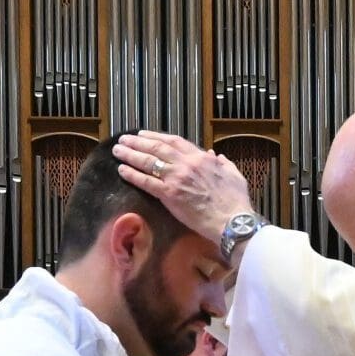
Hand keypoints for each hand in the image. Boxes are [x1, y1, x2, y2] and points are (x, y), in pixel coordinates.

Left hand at [115, 132, 253, 258]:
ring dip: (131, 154)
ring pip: (149, 162)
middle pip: (157, 148)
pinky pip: (147, 182)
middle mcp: (187, 164)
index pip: (175, 141)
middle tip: (125, 139)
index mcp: (202, 158)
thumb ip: (224, 164)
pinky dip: (133, 174)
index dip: (157, 137)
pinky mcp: (170, 195)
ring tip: (118, 149)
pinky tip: (122, 170)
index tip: (145, 135)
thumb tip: (217, 156)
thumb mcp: (234, 176)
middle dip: (138, 142)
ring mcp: (177, 178)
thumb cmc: (236, 202)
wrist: (233, 221)